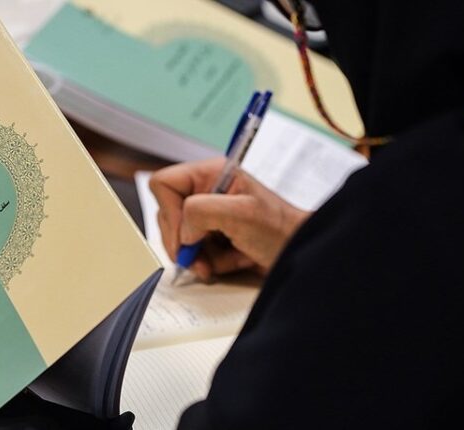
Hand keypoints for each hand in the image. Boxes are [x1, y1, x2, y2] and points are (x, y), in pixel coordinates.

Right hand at [149, 158, 309, 278]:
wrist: (299, 254)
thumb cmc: (280, 229)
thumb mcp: (241, 213)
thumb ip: (201, 212)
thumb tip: (182, 231)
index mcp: (210, 175)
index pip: (164, 184)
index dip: (168, 211)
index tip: (185, 235)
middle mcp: (206, 192)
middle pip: (167, 214)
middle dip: (180, 241)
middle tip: (195, 258)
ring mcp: (209, 216)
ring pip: (178, 237)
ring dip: (195, 256)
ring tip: (213, 265)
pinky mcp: (214, 237)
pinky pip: (194, 252)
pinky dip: (208, 263)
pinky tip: (229, 263)